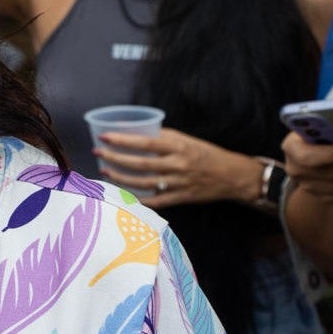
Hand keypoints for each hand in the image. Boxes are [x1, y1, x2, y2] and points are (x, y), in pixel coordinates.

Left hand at [97, 127, 258, 208]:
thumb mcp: (187, 140)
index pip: (145, 142)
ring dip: (121, 178)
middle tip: (98, 154)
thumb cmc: (207, 154)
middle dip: (115, 158)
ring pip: (144, 183)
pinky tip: (123, 194)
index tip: (104, 136)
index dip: (123, 140)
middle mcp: (179, 164)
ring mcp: (180, 183)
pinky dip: (139, 199)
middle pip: (140, 163)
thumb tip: (133, 131)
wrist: (234, 176)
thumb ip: (163, 137)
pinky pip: (156, 201)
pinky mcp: (182, 198)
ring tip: (105, 172)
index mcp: (179, 146)